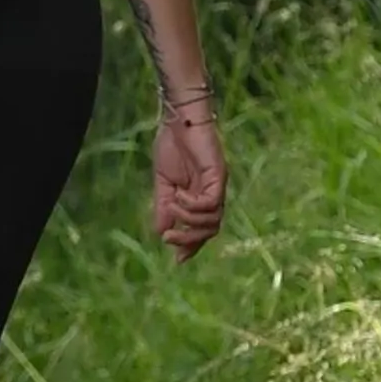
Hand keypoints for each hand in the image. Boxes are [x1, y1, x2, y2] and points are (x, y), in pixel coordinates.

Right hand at [154, 106, 227, 260]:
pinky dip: (193, 205)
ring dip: (189, 221)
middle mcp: (212, 196)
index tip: (176, 260)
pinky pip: (210, 203)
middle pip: (210, 230)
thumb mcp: (163, 183)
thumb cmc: (171, 147)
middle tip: (168, 238)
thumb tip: (162, 233)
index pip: (201, 230)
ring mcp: (217, 187)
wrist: (178, 121)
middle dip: (189, 240)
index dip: (191, 246)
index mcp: (199, 198)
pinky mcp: (219, 176)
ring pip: (213, 221)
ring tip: (171, 207)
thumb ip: (164, 207)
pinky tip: (179, 195)